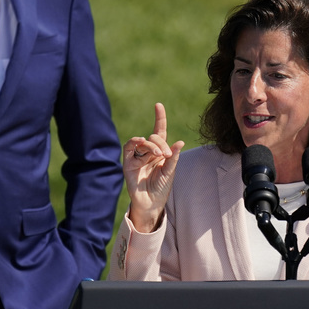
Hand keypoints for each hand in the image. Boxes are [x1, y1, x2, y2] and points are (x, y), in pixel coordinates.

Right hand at [123, 103, 184, 232]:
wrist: (151, 203)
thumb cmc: (161, 187)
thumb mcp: (170, 171)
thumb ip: (173, 157)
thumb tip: (180, 141)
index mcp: (160, 152)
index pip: (159, 131)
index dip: (159, 118)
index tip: (158, 105)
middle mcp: (148, 152)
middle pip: (154, 138)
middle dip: (161, 144)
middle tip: (167, 155)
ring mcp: (138, 157)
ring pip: (143, 142)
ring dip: (152, 146)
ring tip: (159, 155)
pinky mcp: (128, 162)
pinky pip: (129, 147)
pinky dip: (135, 142)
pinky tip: (141, 142)